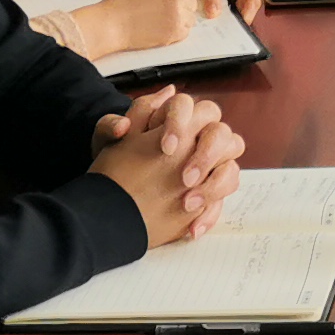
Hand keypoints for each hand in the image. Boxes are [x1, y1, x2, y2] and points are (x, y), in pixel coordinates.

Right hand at [59, 0, 215, 57]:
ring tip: (158, 19)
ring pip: (191, 18)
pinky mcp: (176, 32)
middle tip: (162, 9)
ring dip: (179, 20)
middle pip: (194, 2)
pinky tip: (158, 28)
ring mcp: (178, 14)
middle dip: (183, 6)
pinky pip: (185, 32)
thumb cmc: (123, 3)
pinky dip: (175, 32)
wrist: (111, 23)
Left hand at [89, 88, 246, 244]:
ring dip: (215, 186)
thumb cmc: (113, 162)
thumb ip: (109, 127)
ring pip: (230, 167)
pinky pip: (222, 200)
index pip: (189, 106)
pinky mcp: (208, 193)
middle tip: (185, 179)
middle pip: (221, 133)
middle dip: (207, 155)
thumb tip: (124, 124)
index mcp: (173, 119)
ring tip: (188, 204)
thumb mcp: (105, 144)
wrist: (115, 196)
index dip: (182, 123)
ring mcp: (207, 167)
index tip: (166, 148)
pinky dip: (209, 215)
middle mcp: (196, 139)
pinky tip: (192, 228)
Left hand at [170, 0, 265, 22]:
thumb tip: (214, 14)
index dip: (247, 15)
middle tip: (225, 29)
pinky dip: (229, 8)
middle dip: (239, 16)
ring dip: (233, 13)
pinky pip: (237, 1)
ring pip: (244, 4)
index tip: (236, 28)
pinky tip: (218, 14)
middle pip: (250, 3)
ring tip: (220, 23)